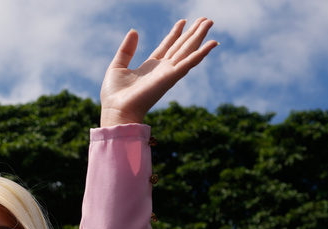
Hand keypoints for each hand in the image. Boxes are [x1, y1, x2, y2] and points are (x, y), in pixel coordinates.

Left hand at [100, 18, 217, 126]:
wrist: (116, 111)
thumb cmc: (114, 95)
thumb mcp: (117, 66)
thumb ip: (127, 49)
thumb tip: (134, 31)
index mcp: (150, 67)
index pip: (166, 46)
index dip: (175, 33)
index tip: (183, 21)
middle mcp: (162, 69)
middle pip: (181, 46)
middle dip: (192, 32)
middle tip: (205, 18)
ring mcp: (168, 73)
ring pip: (187, 50)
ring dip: (199, 36)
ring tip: (209, 21)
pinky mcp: (171, 77)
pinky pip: (189, 62)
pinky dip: (202, 53)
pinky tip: (213, 43)